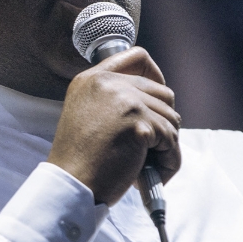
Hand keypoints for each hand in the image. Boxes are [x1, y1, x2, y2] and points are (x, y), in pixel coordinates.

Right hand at [48, 47, 181, 205]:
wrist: (71, 185)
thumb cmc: (79, 160)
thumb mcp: (86, 114)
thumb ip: (112, 100)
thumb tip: (154, 102)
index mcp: (93, 79)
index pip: (137, 56)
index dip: (155, 75)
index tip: (158, 99)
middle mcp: (108, 83)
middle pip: (163, 93)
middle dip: (163, 123)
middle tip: (149, 149)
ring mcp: (125, 101)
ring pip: (171, 119)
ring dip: (166, 146)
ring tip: (146, 165)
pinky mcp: (139, 123)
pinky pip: (171, 141)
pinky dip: (168, 161)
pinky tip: (148, 174)